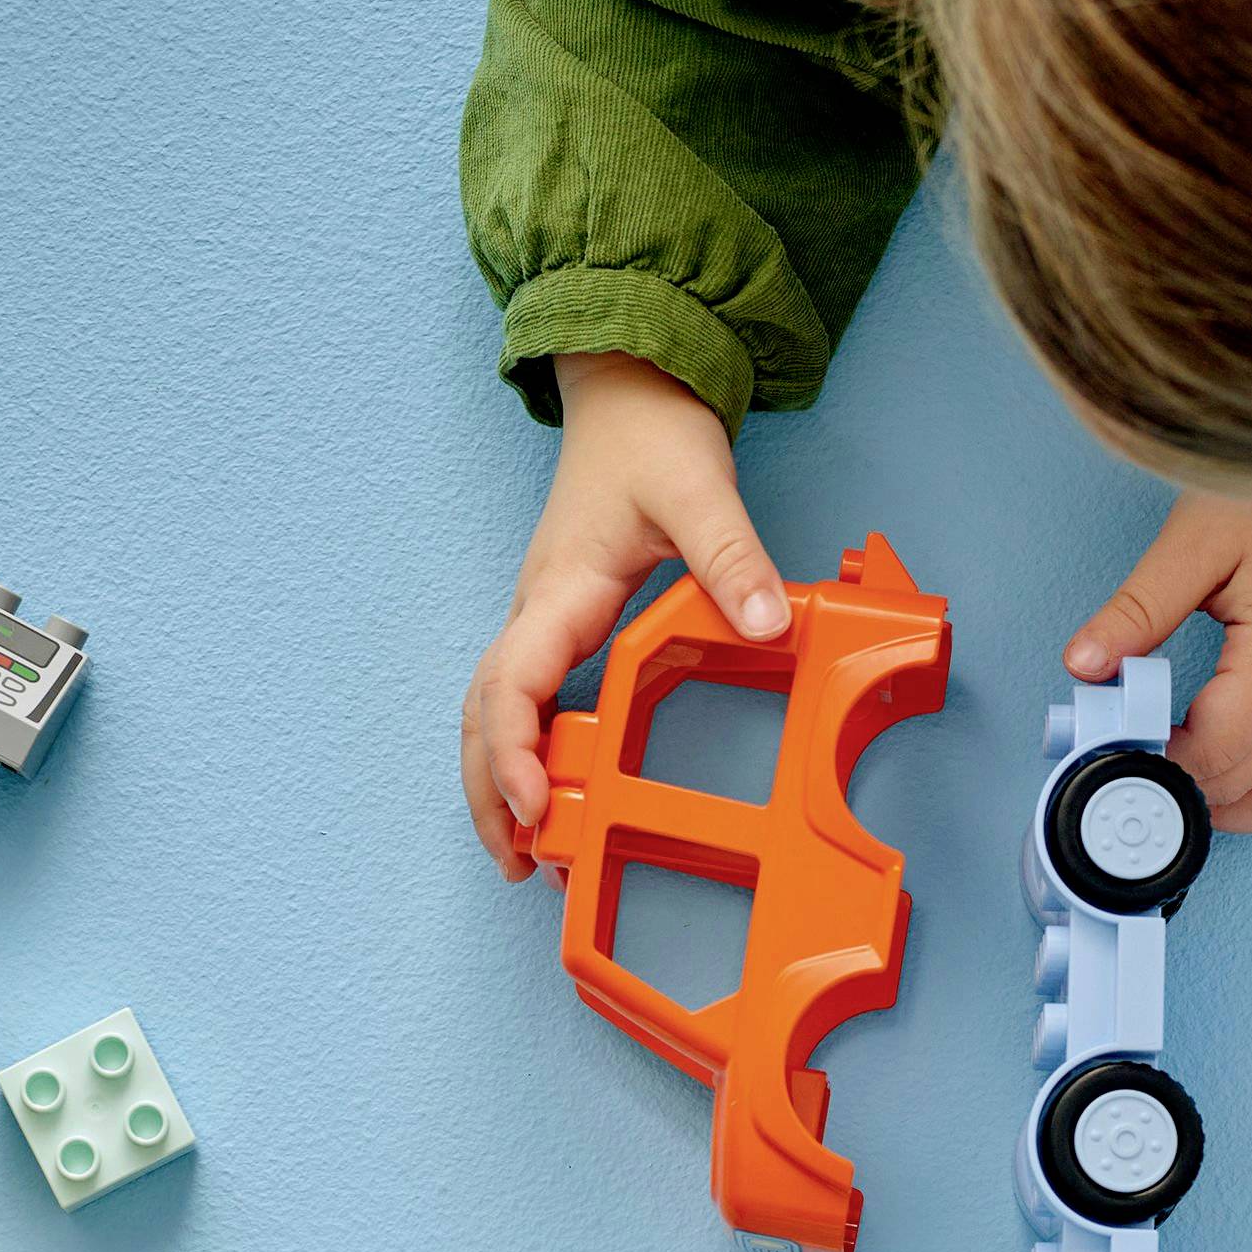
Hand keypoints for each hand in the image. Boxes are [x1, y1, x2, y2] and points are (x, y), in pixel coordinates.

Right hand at [461, 352, 786, 876]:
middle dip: (488, 792)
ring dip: (496, 779)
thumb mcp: (699, 490)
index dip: (513, 751)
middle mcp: (537, 612)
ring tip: (523, 849)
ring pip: (493, 711)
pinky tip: (550, 785)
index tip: (534, 805)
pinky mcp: (561, 621)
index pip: (511, 684)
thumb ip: (731, 560)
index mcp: (559, 591)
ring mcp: (544, 619)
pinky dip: (522, 748)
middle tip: (518, 861)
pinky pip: (523, 696)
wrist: (629, 391)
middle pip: (482, 716)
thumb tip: (769, 628)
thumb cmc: (650, 435)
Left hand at [1065, 490, 1251, 830]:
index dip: (1157, 759)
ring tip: (1171, 782)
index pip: (1215, 749)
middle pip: (1242, 779)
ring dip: (1228, 804)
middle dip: (1179, 781)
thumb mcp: (1190, 546)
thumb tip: (1084, 664)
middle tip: (1123, 757)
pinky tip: (1221, 779)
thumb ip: (1136, 612)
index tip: (1112, 745)